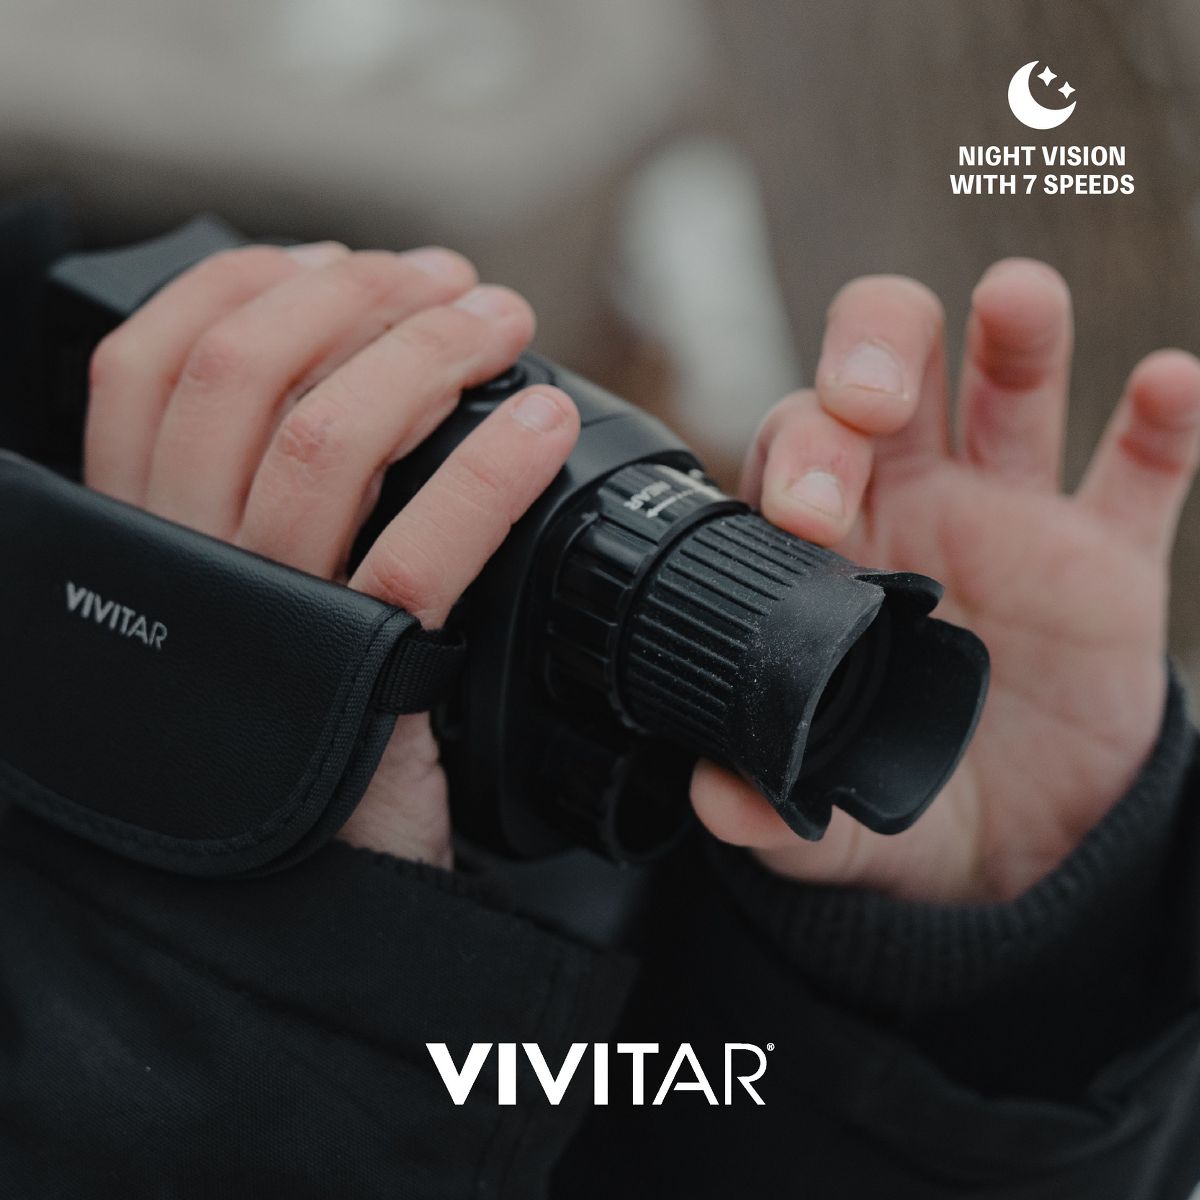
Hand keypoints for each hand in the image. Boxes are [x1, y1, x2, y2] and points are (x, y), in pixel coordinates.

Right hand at [85, 241, 578, 868]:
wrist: (298, 893)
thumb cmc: (284, 722)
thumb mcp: (232, 595)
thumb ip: (243, 494)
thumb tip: (339, 366)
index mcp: (141, 531)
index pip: (147, 361)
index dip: (249, 285)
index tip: (345, 266)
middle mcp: (183, 563)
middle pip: (243, 372)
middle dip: (362, 298)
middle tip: (451, 285)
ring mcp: (266, 618)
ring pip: (326, 438)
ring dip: (428, 351)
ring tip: (501, 322)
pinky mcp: (354, 681)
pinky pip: (418, 553)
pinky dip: (489, 473)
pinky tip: (540, 427)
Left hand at [692, 259, 1199, 902]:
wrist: (1017, 843)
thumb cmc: (907, 798)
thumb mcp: (837, 817)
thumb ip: (775, 812)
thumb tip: (717, 802)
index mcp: (829, 550)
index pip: (795, 452)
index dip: (797, 457)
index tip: (805, 511)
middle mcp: (912, 506)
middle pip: (888, 377)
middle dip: (877, 359)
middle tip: (877, 402)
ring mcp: (1014, 519)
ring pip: (1011, 387)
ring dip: (1014, 334)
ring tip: (1014, 300)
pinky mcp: (1109, 556)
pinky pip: (1141, 472)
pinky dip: (1161, 423)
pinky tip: (1168, 385)